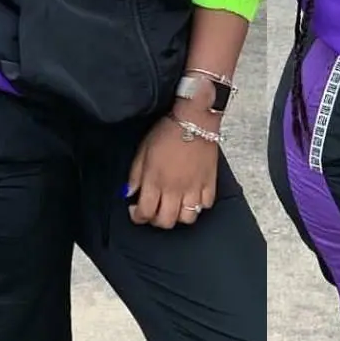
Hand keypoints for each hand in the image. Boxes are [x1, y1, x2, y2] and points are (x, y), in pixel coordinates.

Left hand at [126, 113, 218, 229]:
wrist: (194, 119)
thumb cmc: (166, 131)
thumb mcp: (142, 151)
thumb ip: (135, 176)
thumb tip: (129, 194)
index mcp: (155, 181)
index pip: (145, 212)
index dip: (137, 217)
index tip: (135, 210)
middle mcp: (174, 189)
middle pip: (166, 221)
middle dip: (156, 220)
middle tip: (153, 210)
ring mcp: (194, 188)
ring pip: (187, 218)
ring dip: (178, 216)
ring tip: (173, 206)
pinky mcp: (210, 182)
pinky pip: (206, 205)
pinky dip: (199, 206)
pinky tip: (191, 197)